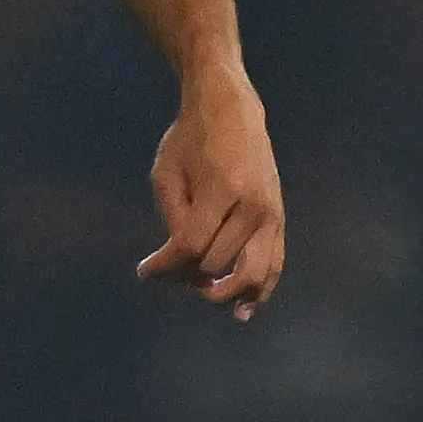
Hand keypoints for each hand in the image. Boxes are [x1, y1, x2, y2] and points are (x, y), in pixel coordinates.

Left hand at [135, 74, 285, 319]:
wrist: (231, 111)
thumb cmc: (189, 141)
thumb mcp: (167, 174)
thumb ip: (173, 220)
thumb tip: (177, 266)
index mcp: (223, 188)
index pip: (191, 246)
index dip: (164, 265)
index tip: (143, 270)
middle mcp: (253, 204)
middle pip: (216, 262)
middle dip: (187, 275)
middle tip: (169, 271)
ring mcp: (271, 213)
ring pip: (253, 273)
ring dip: (224, 292)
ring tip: (205, 297)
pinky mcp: (279, 219)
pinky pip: (274, 264)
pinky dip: (259, 290)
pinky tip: (242, 310)